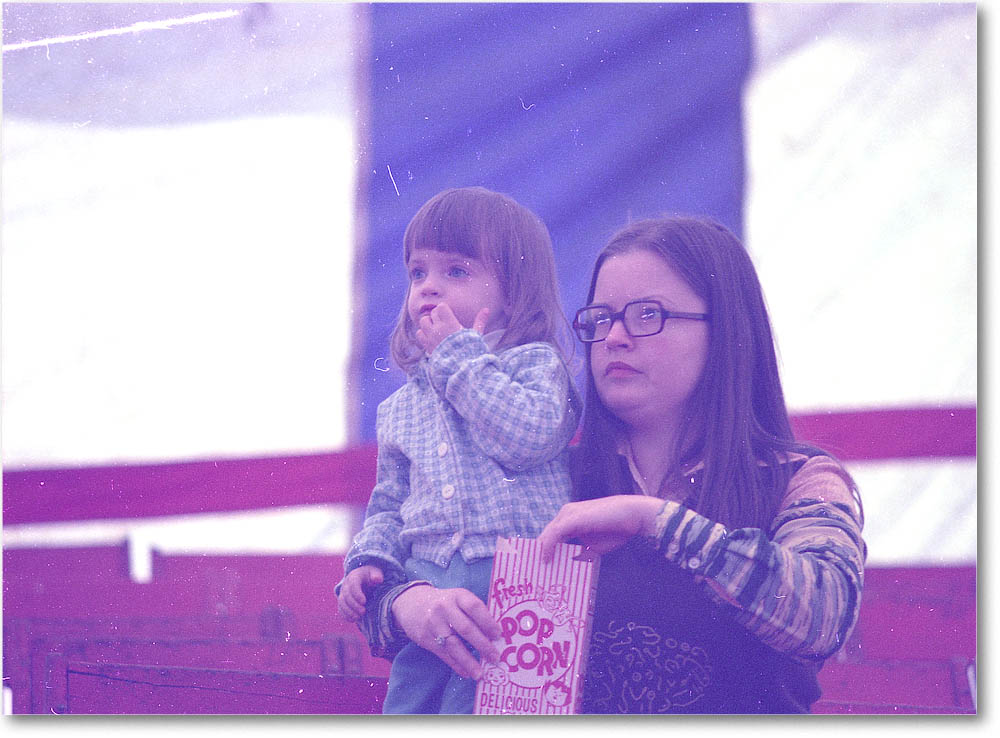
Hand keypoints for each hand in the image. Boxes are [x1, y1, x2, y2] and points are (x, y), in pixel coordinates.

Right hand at [337, 564, 383, 621]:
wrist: (365, 579)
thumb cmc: (372, 576)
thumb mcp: (376, 573)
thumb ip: (377, 576)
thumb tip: (377, 579)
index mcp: (354, 576)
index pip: (353, 585)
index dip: (357, 594)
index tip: (364, 602)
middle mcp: (346, 585)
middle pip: (346, 595)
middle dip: (354, 605)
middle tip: (363, 611)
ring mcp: (343, 593)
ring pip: (342, 603)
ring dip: (349, 611)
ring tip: (358, 617)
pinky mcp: (342, 602)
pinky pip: (341, 609)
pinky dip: (345, 615)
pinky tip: (352, 620)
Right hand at [391, 583, 500, 679]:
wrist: (412, 603)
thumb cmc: (445, 603)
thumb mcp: (458, 599)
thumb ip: (473, 612)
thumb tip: (495, 635)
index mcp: (457, 596)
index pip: (474, 607)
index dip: (487, 621)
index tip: (498, 635)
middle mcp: (444, 608)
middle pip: (465, 628)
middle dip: (482, 645)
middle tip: (495, 657)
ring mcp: (433, 623)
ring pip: (453, 645)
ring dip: (468, 661)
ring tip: (480, 673)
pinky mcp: (425, 638)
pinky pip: (443, 653)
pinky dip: (456, 665)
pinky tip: (466, 672)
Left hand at [416, 304, 490, 353]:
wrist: (461, 369)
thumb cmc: (471, 351)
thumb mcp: (476, 335)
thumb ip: (480, 321)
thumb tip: (486, 309)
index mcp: (450, 324)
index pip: (441, 307)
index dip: (445, 310)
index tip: (450, 316)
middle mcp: (438, 329)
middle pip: (432, 314)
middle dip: (437, 316)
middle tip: (445, 324)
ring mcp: (431, 337)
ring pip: (423, 321)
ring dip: (429, 323)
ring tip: (437, 329)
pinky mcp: (427, 346)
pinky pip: (419, 334)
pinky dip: (423, 334)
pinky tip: (432, 337)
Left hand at [536, 495, 665, 561]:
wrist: (632, 516)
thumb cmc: (616, 530)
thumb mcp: (594, 547)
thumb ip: (580, 554)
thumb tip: (571, 568)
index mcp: (570, 518)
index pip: (551, 535)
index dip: (544, 550)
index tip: (540, 567)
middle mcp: (566, 513)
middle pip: (546, 535)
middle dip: (538, 553)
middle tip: (532, 572)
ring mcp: (568, 514)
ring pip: (547, 535)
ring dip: (540, 552)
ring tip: (536, 570)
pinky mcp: (572, 518)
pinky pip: (554, 535)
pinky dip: (547, 548)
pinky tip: (545, 560)